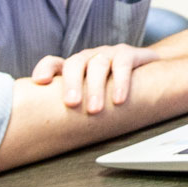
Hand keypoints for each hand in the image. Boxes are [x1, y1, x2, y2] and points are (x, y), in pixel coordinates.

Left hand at [32, 44, 158, 113]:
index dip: (45, 69)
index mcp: (74, 67)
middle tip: (72, 104)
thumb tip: (50, 133)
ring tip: (95, 110)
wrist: (147, 74)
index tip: (40, 82)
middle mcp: (89, 58)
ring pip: (98, 64)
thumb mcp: (88, 95)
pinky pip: (123, 63)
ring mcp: (108, 54)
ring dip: (95, 87)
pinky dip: (121, 81)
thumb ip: (72, 104)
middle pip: (75, 64)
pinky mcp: (129, 54)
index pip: (54, 63)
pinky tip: (119, 100)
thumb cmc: (111, 88)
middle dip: (72, 83)